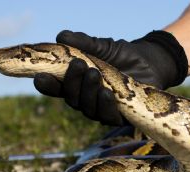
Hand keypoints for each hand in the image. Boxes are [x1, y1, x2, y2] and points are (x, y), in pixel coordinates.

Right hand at [33, 30, 187, 125]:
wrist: (150, 62)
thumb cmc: (122, 55)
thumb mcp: (102, 47)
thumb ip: (83, 43)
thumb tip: (62, 36)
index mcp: (77, 84)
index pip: (56, 88)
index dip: (46, 85)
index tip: (39, 77)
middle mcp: (86, 100)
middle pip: (71, 99)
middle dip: (72, 82)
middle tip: (78, 64)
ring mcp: (101, 110)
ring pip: (87, 109)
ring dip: (88, 92)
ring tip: (94, 74)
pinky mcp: (119, 117)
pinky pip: (108, 117)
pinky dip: (105, 105)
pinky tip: (107, 92)